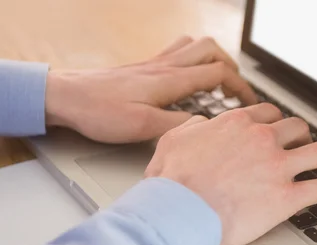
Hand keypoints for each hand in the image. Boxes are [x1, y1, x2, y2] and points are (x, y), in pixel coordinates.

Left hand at [44, 36, 256, 143]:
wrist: (66, 96)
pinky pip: (175, 51)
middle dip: (231, 67)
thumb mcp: (142, 126)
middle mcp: (164, 66)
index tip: (250, 103)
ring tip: (218, 79)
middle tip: (237, 89)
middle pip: (210, 51)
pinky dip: (190, 58)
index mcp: (169, 80)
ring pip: (193, 46)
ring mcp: (153, 64)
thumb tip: (204, 123)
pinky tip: (185, 77)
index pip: (217, 74)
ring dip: (212, 58)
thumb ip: (178, 124)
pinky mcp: (142, 68)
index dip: (240, 87)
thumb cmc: (99, 111)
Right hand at [145, 104, 316, 244]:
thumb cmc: (171, 183)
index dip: (279, 124)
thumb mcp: (172, 142)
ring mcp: (277, 167)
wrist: (177, 213)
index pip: (268, 115)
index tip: (283, 131)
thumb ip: (192, 128)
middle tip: (310, 147)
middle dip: (306, 137)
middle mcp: (262, 139)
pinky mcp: (287, 197)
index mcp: (237, 125)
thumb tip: (201, 124)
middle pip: (298, 129)